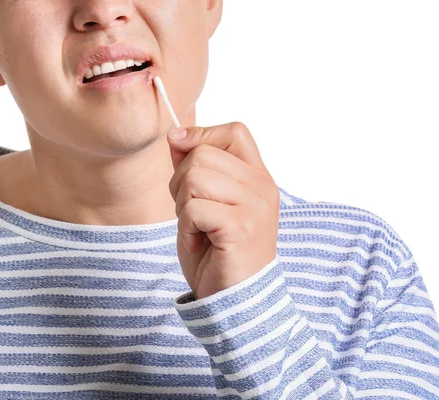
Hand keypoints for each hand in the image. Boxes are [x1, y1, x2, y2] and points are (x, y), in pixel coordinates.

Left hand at [167, 122, 279, 299]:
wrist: (235, 301)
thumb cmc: (218, 253)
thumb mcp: (205, 202)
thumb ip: (195, 168)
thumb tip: (175, 136)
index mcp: (258, 177)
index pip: (234, 131)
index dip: (202, 137)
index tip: (182, 157)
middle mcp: (262, 187)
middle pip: (202, 155)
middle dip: (181, 183)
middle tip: (192, 215)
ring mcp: (254, 207)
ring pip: (194, 178)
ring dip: (183, 208)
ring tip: (198, 229)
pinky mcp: (240, 227)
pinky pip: (193, 208)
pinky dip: (186, 228)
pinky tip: (200, 244)